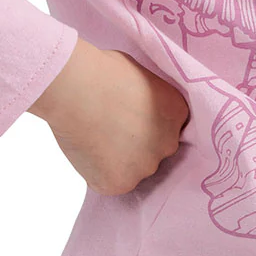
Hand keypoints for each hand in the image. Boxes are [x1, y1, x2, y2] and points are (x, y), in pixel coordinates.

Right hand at [28, 37, 190, 195]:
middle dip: (134, 145)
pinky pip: (109, 182)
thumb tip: (136, 104)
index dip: (144, 124)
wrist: (78, 90)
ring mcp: (145, 167)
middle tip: (108, 130)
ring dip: (116, 161)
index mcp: (177, 113)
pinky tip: (86, 151)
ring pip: (132, 170)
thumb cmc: (102, 72)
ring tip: (94, 139)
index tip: (125, 118)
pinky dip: (97, 172)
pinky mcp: (120, 184)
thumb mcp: (140, 75)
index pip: (166, 128)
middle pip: (153, 152)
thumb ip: (147, 98)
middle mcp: (169, 144)